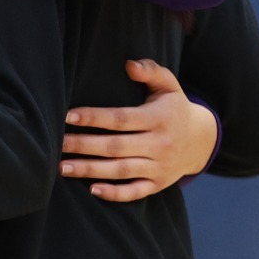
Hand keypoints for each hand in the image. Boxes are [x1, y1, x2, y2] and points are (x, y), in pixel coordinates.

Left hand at [60, 59, 217, 202]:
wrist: (202, 140)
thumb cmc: (174, 107)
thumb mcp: (168, 85)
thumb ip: (151, 70)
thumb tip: (129, 64)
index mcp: (158, 118)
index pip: (121, 119)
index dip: (94, 118)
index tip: (68, 116)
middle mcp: (159, 144)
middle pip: (115, 147)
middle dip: (83, 146)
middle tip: (56, 144)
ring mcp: (159, 167)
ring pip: (121, 170)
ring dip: (90, 170)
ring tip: (62, 167)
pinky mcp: (158, 183)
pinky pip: (136, 192)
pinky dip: (115, 193)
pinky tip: (92, 189)